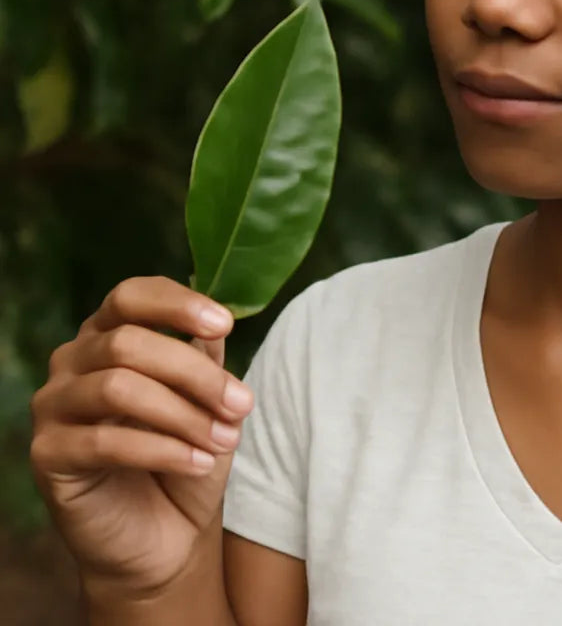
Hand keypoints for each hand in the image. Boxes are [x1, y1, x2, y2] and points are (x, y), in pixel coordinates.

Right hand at [29, 276, 254, 596]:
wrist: (164, 536)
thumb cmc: (186, 453)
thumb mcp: (206, 400)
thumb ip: (206, 358)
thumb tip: (215, 326)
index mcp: (108, 334)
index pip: (131, 296)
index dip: (176, 304)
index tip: (225, 324)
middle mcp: (72, 361)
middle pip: (128, 343)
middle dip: (196, 374)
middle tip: (242, 404)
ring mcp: (53, 407)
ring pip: (117, 388)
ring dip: (182, 414)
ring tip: (226, 439)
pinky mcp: (47, 456)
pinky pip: (103, 442)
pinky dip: (162, 450)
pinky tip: (200, 463)